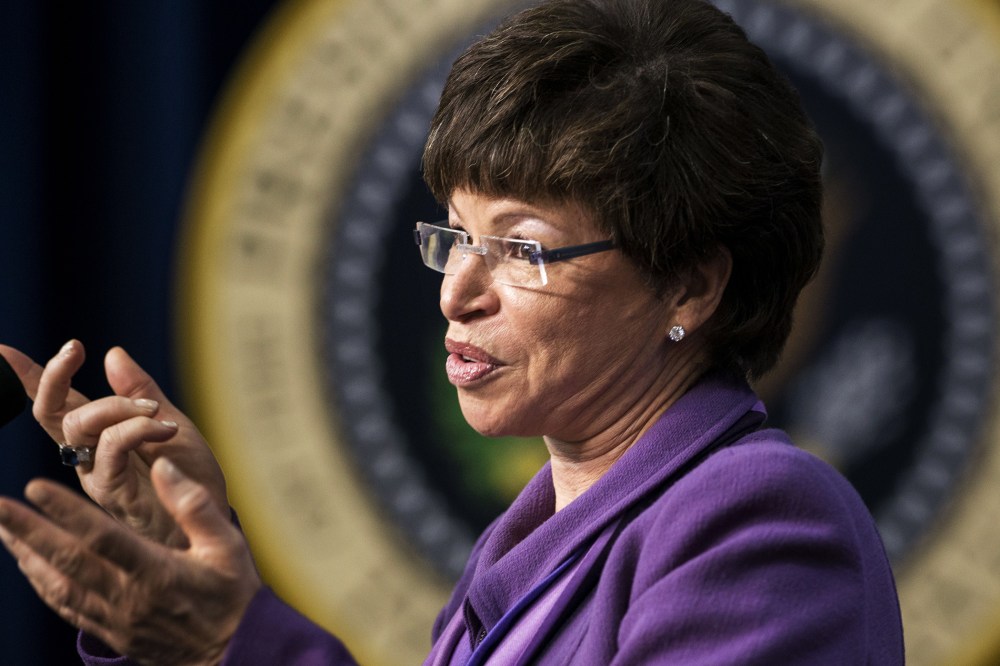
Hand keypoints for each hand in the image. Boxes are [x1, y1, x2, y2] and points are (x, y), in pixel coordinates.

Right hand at [0, 341, 227, 546]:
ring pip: (78, 427)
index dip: (30, 379)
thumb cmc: (190, 473)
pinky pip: (109, 449)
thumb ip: (140, 391)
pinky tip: (163, 428)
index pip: (56, 405)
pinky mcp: (114, 493)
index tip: (3, 351)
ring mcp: (97, 476)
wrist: (213, 513)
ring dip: (115, 405)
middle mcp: (88, 458)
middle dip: (55, 376)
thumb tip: (111, 353)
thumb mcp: (169, 420)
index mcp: (98, 437)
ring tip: (154, 411)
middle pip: (52, 414)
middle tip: (75, 348)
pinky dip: (135, 428)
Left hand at [0, 458, 261, 665]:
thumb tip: (162, 466)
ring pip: (59, 586)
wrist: (235, 652)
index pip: (102, 537)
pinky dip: (42, 585)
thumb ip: (194, 504)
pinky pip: (67, 607)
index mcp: (157, 571)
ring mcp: (116, 618)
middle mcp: (129, 596)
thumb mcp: (228, 544)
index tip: (35, 486)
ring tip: (3, 529)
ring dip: (26, 556)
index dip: (65, 511)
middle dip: (28, 531)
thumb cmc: (233, 593)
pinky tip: (28, 566)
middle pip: (67, 560)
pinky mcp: (112, 633)